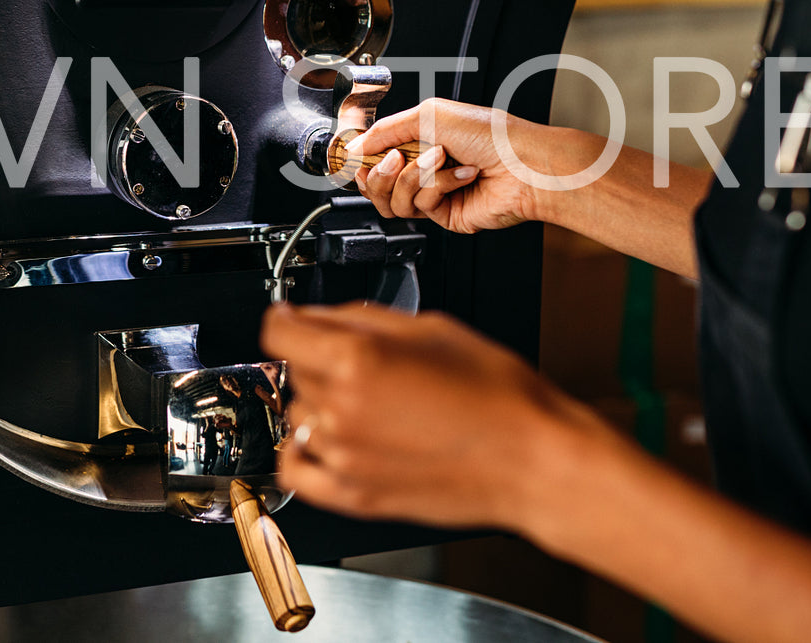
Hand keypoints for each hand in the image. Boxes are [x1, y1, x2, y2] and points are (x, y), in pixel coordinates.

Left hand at [261, 301, 615, 539]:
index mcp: (357, 360)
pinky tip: (323, 438)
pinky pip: (295, 470)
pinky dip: (299, 450)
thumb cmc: (497, 395)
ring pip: (297, 413)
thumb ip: (364, 318)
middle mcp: (341, 409)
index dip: (286, 317)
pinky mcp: (354, 495)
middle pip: (294, 369)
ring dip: (319, 400)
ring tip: (366, 400)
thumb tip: (323, 315)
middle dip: (317, 356)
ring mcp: (343, 456)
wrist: (531, 459)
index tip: (293, 317)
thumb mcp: (431, 328)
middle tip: (359, 358)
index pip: (279, 330)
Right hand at [350, 98, 547, 232]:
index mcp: (418, 140)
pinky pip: (421, 206)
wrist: (524, 165)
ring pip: (394, 200)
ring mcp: (433, 194)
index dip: (360, 159)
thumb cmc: (491, 134)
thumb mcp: (429, 115)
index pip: (373, 156)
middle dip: (382, 172)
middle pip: (376, 185)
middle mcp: (423, 168)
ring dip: (415, 177)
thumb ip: (385, 130)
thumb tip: (353, 146)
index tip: (355, 157)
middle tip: (398, 159)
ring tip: (441, 160)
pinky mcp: (445, 215)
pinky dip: (440, 186)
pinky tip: (463, 175)